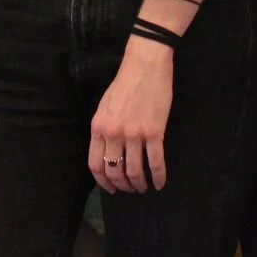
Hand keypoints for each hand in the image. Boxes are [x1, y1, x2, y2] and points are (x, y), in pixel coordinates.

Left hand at [89, 40, 173, 193]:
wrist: (144, 66)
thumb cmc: (124, 84)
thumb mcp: (104, 107)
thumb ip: (103, 129)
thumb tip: (106, 152)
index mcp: (98, 127)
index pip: (96, 164)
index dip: (103, 181)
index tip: (111, 189)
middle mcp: (113, 134)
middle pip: (115, 171)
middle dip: (123, 185)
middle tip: (131, 189)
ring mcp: (134, 134)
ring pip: (135, 171)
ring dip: (139, 184)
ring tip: (144, 187)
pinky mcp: (154, 133)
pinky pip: (156, 163)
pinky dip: (158, 177)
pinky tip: (160, 183)